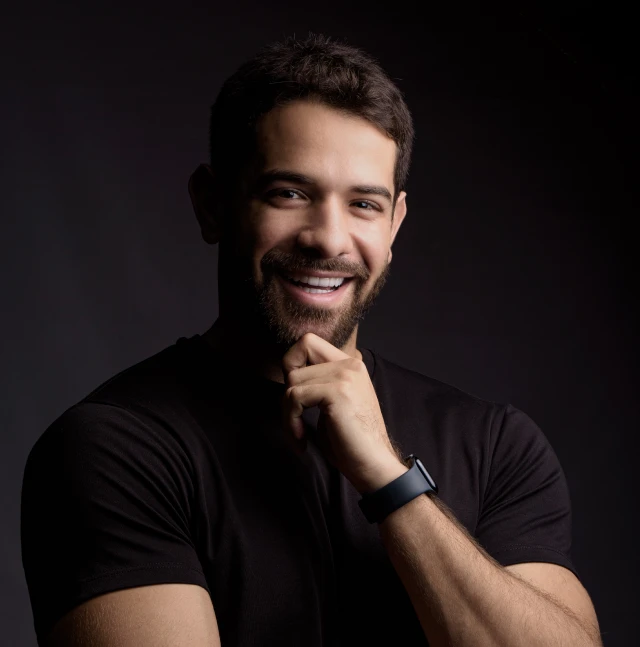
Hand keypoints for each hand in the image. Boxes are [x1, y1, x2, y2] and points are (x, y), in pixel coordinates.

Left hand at [281, 333, 405, 492]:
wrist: (374, 465)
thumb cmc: (351, 443)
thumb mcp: (333, 405)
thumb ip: (317, 385)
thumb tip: (288, 376)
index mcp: (350, 365)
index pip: (308, 343)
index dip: (293, 365)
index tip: (296, 398)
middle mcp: (350, 364)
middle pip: (297, 351)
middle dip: (287, 383)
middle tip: (294, 412)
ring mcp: (345, 375)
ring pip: (292, 381)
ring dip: (287, 413)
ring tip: (298, 434)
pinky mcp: (337, 391)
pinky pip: (294, 397)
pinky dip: (290, 422)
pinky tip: (301, 439)